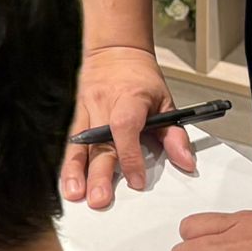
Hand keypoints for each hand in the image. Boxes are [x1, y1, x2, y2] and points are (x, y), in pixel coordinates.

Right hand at [61, 47, 194, 207]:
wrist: (114, 52)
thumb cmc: (140, 78)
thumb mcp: (166, 101)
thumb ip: (175, 134)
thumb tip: (185, 162)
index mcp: (128, 99)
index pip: (125, 128)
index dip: (130, 155)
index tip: (136, 181)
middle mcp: (103, 105)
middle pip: (98, 143)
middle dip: (97, 173)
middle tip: (99, 199)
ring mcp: (86, 110)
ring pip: (78, 143)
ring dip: (74, 170)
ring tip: (74, 193)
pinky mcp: (76, 115)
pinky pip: (70, 141)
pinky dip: (67, 162)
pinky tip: (66, 180)